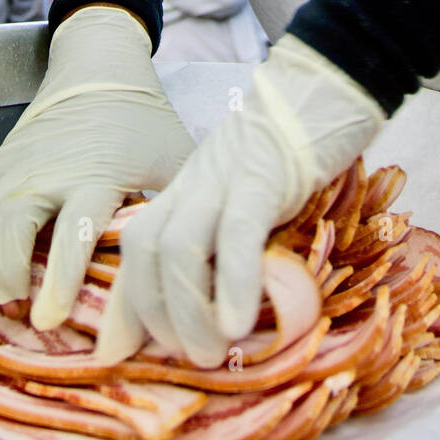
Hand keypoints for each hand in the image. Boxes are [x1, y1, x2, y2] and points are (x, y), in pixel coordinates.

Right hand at [0, 6, 195, 331]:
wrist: (103, 70)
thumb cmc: (145, 124)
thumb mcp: (176, 162)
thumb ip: (182, 212)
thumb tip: (194, 272)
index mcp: (97, 176)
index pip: (76, 229)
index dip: (61, 276)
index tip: (49, 316)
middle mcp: (49, 173)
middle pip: (15, 225)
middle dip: (5, 272)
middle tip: (6, 311)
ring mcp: (16, 168)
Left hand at [95, 33, 386, 367]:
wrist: (324, 82)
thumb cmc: (294, 145)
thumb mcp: (249, 191)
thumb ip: (233, 235)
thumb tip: (233, 303)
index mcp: (187, 191)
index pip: (137, 249)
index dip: (123, 306)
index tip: (116, 354)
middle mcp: (194, 186)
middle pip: (144, 249)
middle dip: (151, 313)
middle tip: (183, 357)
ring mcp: (224, 180)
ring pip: (178, 247)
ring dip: (186, 309)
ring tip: (209, 352)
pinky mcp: (263, 177)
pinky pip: (237, 234)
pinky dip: (232, 283)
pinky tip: (237, 323)